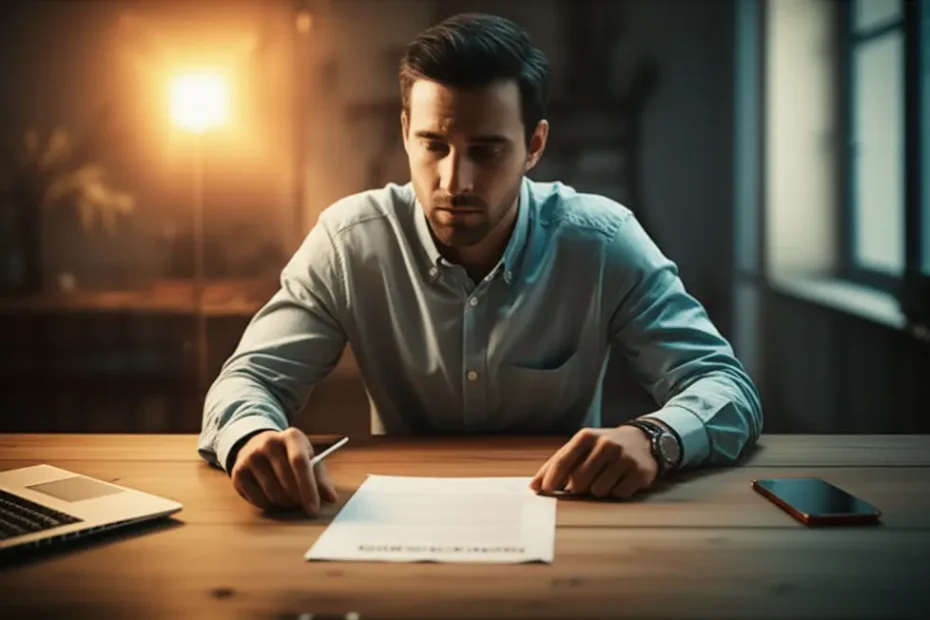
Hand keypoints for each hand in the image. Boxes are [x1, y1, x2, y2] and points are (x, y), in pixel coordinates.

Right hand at [230, 428, 338, 515]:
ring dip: (284, 503)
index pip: (300, 462)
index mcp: (291, 436)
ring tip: (288, 497)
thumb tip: (331, 498)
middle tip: (301, 502)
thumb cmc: (289, 455)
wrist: (256, 444)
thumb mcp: (308, 458)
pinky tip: (271, 494)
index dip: (308, 488)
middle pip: (287, 481)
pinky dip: (268, 504)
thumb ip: (320, 478)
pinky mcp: (238, 471)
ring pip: (273, 493)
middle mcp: (269, 443)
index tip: (314, 508)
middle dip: (298, 499)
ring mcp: (251, 456)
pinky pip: (257, 499)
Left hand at [530, 426, 658, 498]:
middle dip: (577, 488)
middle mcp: (606, 444)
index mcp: (587, 436)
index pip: (563, 460)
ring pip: (599, 490)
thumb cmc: (602, 448)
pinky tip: (621, 481)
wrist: (643, 441)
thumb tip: (533, 487)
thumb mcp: (581, 447)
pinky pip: (618, 494)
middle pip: (579, 480)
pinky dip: (617, 492)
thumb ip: (557, 464)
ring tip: (606, 479)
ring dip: (598, 491)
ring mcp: (624, 457)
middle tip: (583, 485)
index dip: (551, 478)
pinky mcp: (639, 472)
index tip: (545, 491)